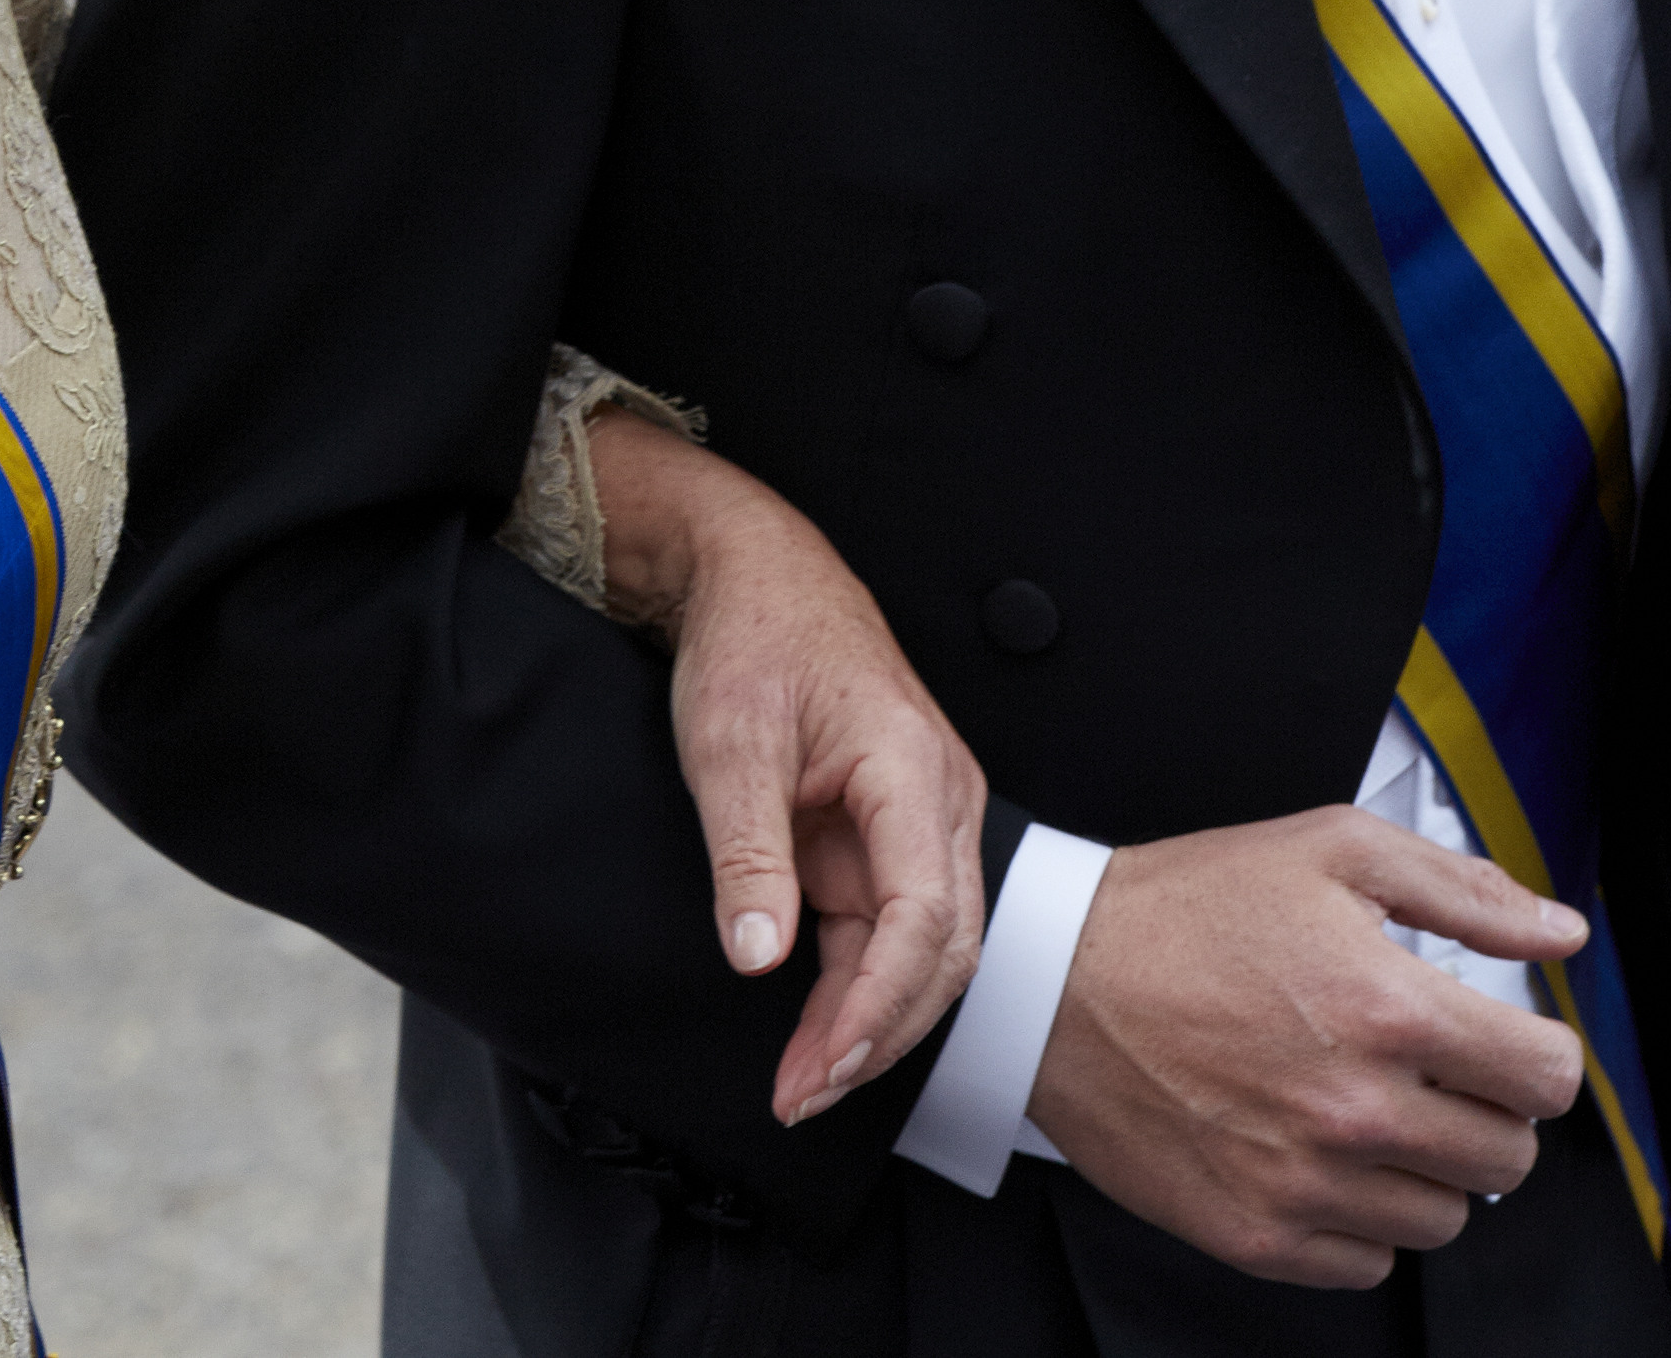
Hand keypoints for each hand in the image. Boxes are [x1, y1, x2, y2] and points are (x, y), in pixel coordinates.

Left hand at [586, 413, 987, 1123]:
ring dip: (867, 1020)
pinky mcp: (891, 836)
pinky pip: (887, 927)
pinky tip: (814, 1032)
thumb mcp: (729, 743)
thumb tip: (758, 957)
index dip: (878, 1004)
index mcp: (914, 772)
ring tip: (802, 1083)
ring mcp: (922, 822)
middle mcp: (942, 802)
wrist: (759, 575)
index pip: (924, 918)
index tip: (824, 1064)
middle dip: (877, 1034)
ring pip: (921, 949)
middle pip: (941, 950)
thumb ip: (747, 853)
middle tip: (802, 1095)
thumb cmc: (753, 639)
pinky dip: (853, 984)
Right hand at [1027, 805, 1589, 1286]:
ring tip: (1364, 1111)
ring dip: (1424, 1170)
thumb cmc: (1181, 911)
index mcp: (1389, 1009)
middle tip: (1423, 1073)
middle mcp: (1357, 1109)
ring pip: (1447, 1218)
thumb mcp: (1329, 851)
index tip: (1505, 1047)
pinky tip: (1319, 1156)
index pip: (1548, 1079)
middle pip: (1508, 1156)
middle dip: (1481, 1109)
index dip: (1537, 1054)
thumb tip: (1556, 931)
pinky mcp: (1258, 1232)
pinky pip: (1370, 1262)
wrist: (1051, 978)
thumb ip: (1461, 888)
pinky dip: (1360, 1219)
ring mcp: (1307, 1182)